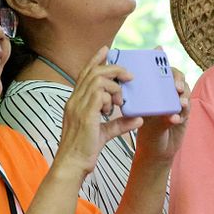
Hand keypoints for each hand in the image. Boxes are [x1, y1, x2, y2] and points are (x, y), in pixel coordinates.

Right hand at [53, 46, 140, 178]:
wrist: (73, 164)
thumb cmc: (85, 149)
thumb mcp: (105, 132)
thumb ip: (120, 123)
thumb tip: (139, 118)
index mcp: (76, 101)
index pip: (85, 73)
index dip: (95, 59)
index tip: (107, 49)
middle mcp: (74, 100)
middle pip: (93, 71)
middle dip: (114, 68)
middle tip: (129, 76)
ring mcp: (78, 106)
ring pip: (98, 80)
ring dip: (115, 86)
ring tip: (121, 101)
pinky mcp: (85, 114)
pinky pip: (100, 94)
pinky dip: (111, 97)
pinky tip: (113, 109)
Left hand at [133, 58, 190, 162]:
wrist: (155, 151)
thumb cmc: (144, 132)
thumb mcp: (139, 119)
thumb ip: (145, 110)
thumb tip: (145, 103)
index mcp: (154, 90)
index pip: (160, 71)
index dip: (164, 65)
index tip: (166, 66)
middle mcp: (167, 94)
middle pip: (177, 78)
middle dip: (178, 80)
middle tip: (177, 87)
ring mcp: (177, 104)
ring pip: (185, 93)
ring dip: (184, 96)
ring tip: (180, 103)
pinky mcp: (184, 115)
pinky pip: (186, 110)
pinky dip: (182, 113)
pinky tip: (175, 119)